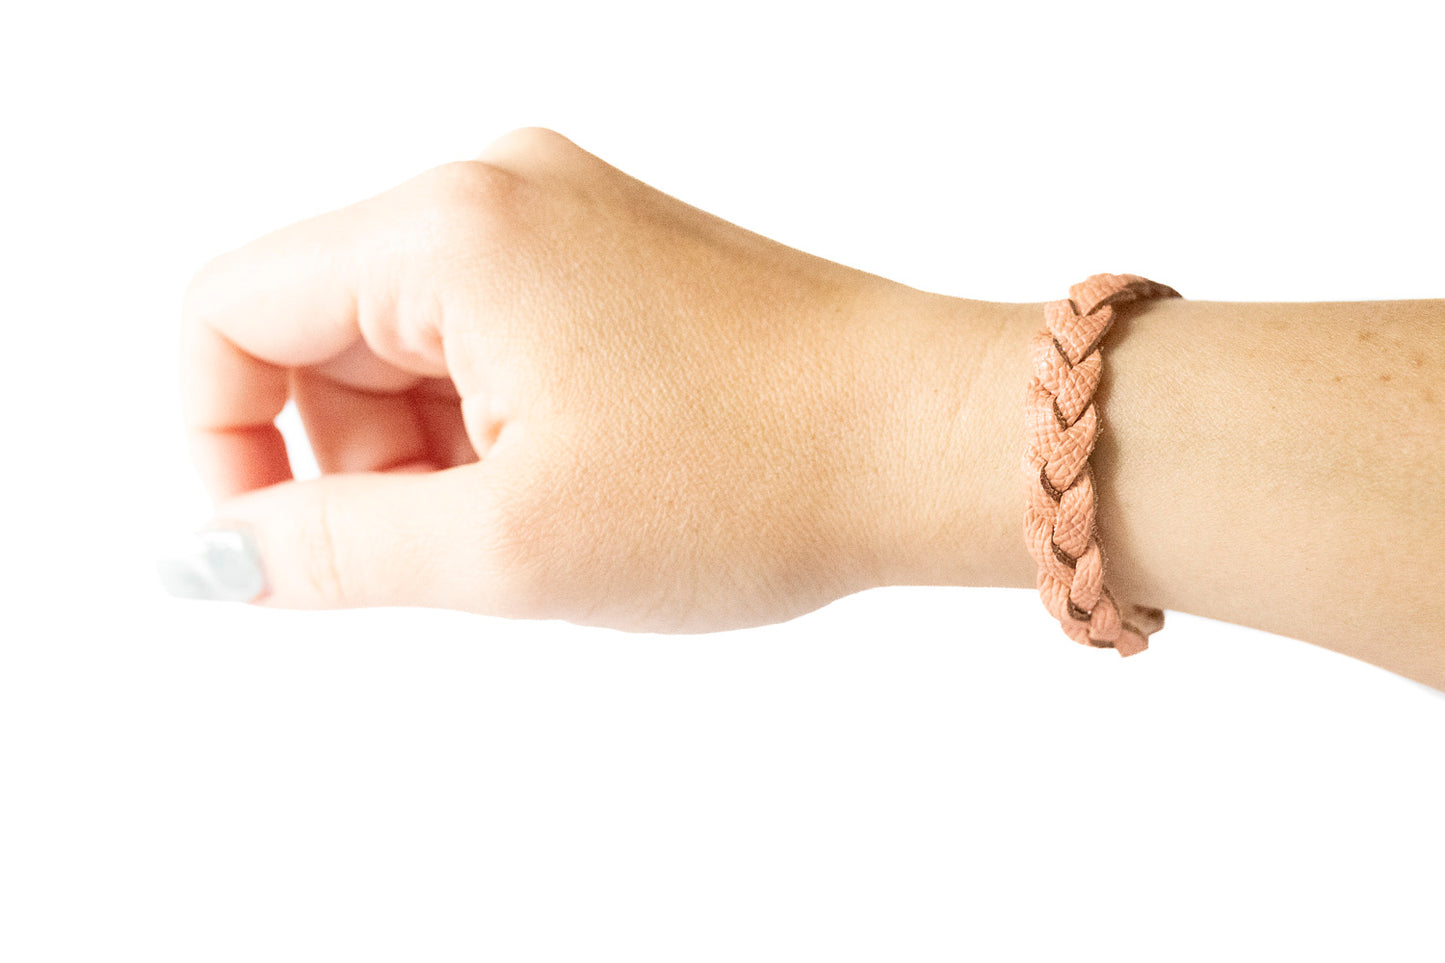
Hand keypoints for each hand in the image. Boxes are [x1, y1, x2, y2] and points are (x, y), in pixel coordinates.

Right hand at [173, 127, 962, 631]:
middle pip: (319, 329)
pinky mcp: (612, 253)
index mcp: (452, 228)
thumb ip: (330, 551)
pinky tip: (578, 481)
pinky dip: (495, 424)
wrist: (925, 439)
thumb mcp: (511, 546)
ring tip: (542, 519)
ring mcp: (564, 214)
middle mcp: (499, 189)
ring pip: (406, 344)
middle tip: (463, 547)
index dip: (221, 443)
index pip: (228, 310)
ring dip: (432, 452)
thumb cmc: (753, 477)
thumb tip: (209, 554)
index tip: (280, 548)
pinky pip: (489, 337)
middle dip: (354, 459)